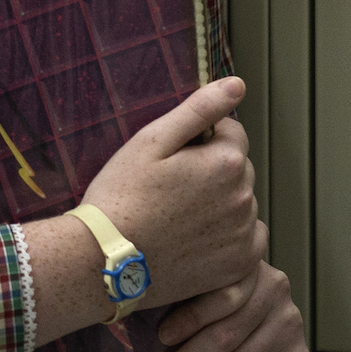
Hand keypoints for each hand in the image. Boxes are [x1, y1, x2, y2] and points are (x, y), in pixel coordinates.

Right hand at [83, 76, 261, 307]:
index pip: (232, 134)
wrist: (100, 262)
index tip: (173, 161)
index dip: (201, 142)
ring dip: (221, 203)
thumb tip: (237, 84)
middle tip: (170, 191)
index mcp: (226, 162)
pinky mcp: (238, 267)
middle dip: (213, 171)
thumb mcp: (152, 141)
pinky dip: (232, 236)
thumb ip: (200, 109)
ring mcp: (242, 235)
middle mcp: (243, 198)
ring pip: (242, 203)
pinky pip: (250, 238)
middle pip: (238, 169)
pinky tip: (198, 240)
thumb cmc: (120, 197)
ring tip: (178, 218)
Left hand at [139, 251, 308, 351]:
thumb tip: (140, 316)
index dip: (191, 317)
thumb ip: (185, 297)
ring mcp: (289, 324)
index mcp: (250, 266)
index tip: (161, 336)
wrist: (255, 323)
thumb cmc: (214, 307)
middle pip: (226, 334)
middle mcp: (276, 290)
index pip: (223, 293)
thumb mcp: (201, 290)